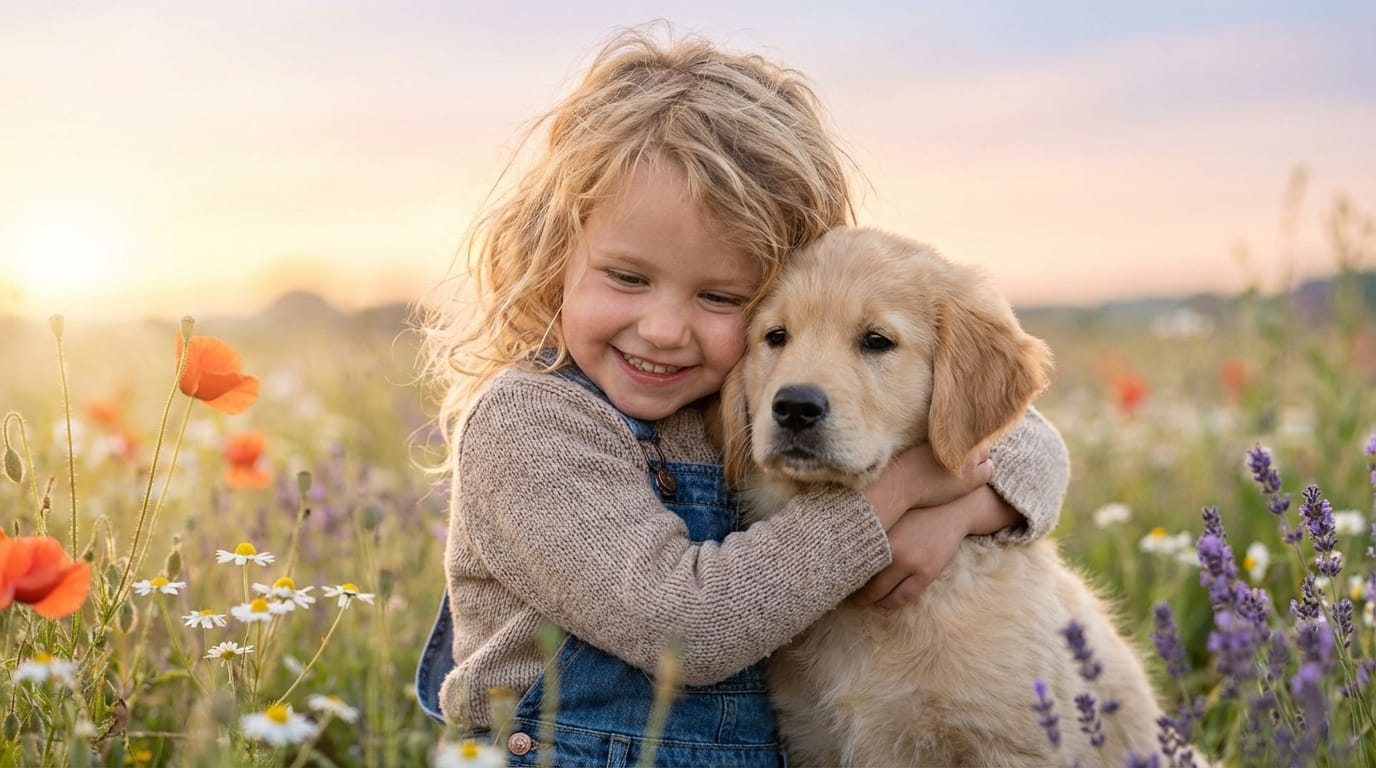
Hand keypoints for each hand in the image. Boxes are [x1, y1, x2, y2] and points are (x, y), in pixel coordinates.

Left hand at [852, 447, 1021, 607]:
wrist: (950, 509)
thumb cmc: (912, 510)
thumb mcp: (887, 515)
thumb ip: (867, 532)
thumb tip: (840, 550)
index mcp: (880, 534)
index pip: (853, 563)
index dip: (841, 575)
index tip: (832, 579)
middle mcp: (894, 551)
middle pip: (865, 582)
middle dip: (852, 593)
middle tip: (841, 594)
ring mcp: (912, 564)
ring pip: (884, 595)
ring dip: (870, 602)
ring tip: (859, 601)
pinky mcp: (927, 574)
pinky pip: (903, 597)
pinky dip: (889, 603)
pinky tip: (880, 601)